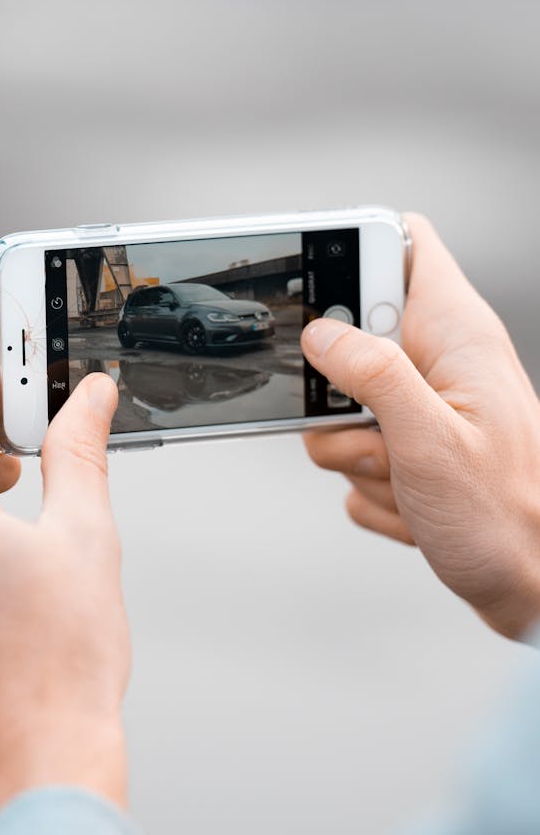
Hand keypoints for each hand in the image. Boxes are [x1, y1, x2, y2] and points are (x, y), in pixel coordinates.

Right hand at [301, 214, 539, 640]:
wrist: (538, 592)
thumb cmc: (513, 521)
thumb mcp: (431, 442)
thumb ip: (373, 374)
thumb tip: (320, 333)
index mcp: (456, 334)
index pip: (403, 241)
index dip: (354, 249)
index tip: (318, 297)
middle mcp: (440, 363)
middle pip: (349, 338)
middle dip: (338, 392)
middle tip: (369, 426)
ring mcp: (422, 409)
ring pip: (342, 408)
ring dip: (355, 454)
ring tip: (404, 479)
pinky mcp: (409, 452)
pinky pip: (352, 455)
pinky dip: (372, 488)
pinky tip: (414, 507)